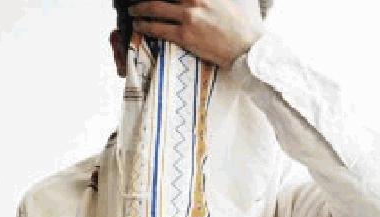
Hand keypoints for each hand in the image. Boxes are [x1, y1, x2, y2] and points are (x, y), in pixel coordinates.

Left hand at [128, 0, 264, 68]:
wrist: (247, 48)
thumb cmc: (242, 25)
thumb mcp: (231, 0)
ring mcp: (189, 17)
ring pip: (156, 8)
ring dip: (140, 9)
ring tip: (133, 12)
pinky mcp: (185, 36)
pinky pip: (159, 28)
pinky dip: (145, 25)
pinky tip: (139, 26)